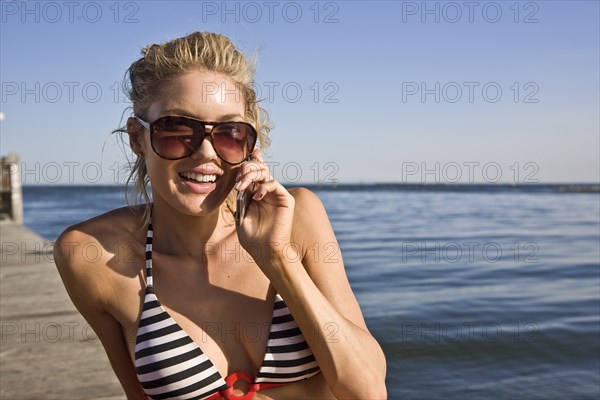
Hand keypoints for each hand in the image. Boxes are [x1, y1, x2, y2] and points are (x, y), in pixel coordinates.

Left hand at [234, 150, 295, 267]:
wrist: (265, 251)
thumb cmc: (253, 238)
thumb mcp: (241, 214)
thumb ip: (241, 197)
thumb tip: (240, 181)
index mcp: (256, 195)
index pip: (252, 174)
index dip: (246, 165)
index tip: (235, 166)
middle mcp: (267, 192)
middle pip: (258, 169)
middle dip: (245, 169)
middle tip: (237, 181)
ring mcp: (276, 195)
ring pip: (265, 172)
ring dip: (251, 175)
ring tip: (242, 186)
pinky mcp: (285, 199)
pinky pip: (274, 184)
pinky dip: (263, 187)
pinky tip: (256, 198)